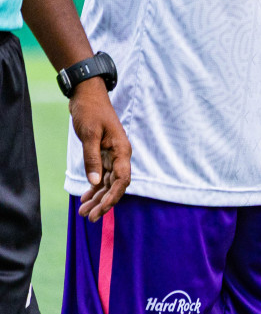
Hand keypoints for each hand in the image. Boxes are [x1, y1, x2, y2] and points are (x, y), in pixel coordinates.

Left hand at [71, 78, 130, 220]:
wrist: (87, 95)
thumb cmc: (91, 111)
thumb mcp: (90, 134)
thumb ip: (92, 159)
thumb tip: (95, 182)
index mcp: (121, 150)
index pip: (122, 179)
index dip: (113, 196)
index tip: (102, 209)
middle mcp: (119, 155)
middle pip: (115, 185)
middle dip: (103, 202)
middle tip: (89, 217)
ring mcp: (112, 155)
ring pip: (108, 183)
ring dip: (97, 198)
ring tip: (84, 212)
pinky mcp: (103, 154)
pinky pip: (101, 176)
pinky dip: (94, 187)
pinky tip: (85, 197)